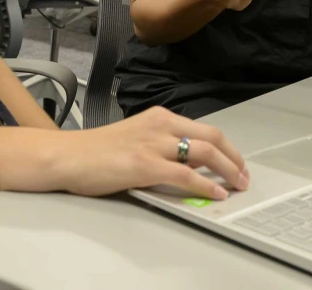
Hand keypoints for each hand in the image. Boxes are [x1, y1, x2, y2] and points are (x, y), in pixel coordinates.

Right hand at [57, 107, 249, 200]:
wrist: (66, 156)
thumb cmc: (94, 151)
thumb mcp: (135, 139)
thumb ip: (161, 147)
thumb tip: (188, 166)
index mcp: (159, 117)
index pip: (203, 129)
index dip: (225, 147)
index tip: (236, 162)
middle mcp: (160, 125)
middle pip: (212, 137)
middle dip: (234, 158)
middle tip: (244, 175)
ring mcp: (153, 144)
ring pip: (204, 153)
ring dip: (228, 170)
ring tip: (238, 184)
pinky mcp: (145, 165)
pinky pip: (186, 175)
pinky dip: (206, 185)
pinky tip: (217, 193)